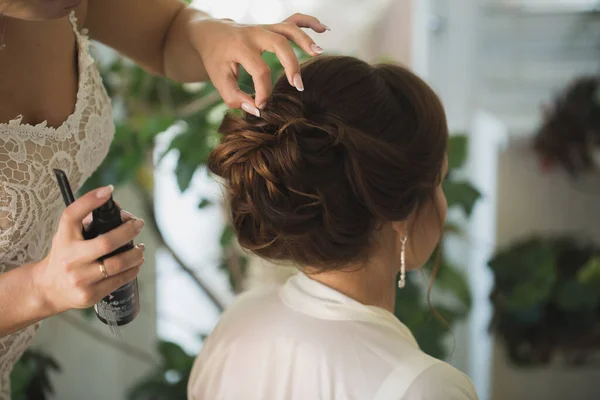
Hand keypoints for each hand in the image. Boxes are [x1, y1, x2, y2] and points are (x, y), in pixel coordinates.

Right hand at [32, 186, 145, 314]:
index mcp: (63, 239)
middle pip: (107, 242)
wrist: (48, 289)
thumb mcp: (67, 235)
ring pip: (118, 264)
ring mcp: (80, 279)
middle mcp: (69, 258)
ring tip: (141, 248)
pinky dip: (133, 269)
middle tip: (138, 224)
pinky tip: (136, 263)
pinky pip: (119, 280)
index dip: (90, 200)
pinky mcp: (90, 295)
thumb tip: (118, 208)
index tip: (109, 190)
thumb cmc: (65, 255)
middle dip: (129, 231)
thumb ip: (87, 220)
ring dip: (136, 253)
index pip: (72, 215)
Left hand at [190, 13, 328, 115]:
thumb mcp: (219, 80)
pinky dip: (309, 22)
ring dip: (306, 40)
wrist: (210, 33)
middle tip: (298, 86)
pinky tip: (323, 30)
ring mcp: (264, 27)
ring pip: (289, 28)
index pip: (260, 70)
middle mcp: (254, 33)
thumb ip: (235, 98)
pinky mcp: (271, 27)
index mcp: (240, 46)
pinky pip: (293, 20)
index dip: (264, 91)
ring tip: (319, 54)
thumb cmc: (216, 59)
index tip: (262, 105)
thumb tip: (256, 110)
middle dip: (291, 65)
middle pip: (279, 45)